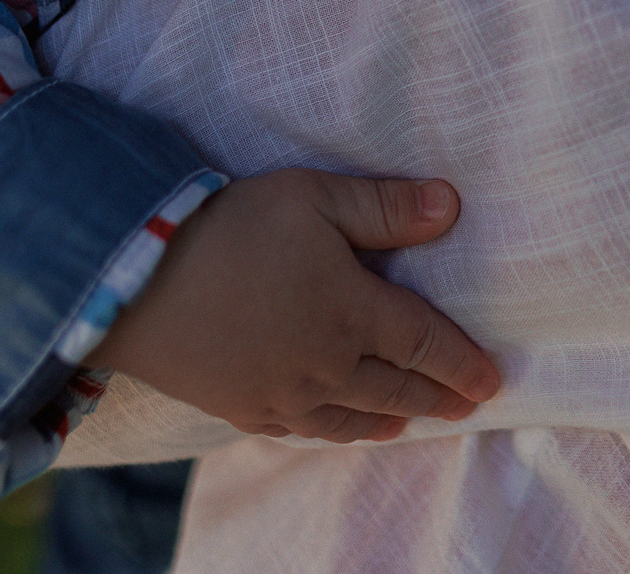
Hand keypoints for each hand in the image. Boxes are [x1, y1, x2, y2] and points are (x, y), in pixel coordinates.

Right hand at [86, 168, 501, 442]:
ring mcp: (281, 393)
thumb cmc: (232, 227)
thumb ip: (384, 207)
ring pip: (349, 418)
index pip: (425, 344)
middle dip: (437, 397)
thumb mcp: (314, 198)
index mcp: (353, 314)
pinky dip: (328, 430)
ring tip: (409, 422)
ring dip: (387, 419)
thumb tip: (450, 205)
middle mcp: (326, 365)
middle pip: (396, 389)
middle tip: (466, 406)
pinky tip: (331, 426)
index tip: (491, 381)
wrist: (138, 279)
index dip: (462, 363)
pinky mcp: (239, 405)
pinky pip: (297, 428)